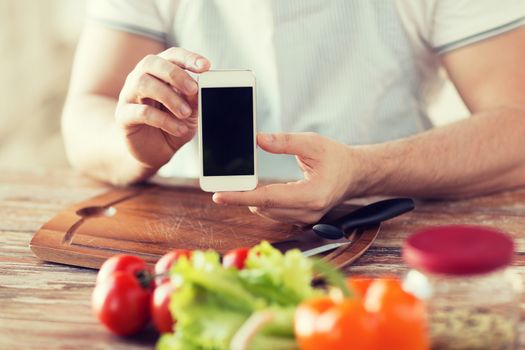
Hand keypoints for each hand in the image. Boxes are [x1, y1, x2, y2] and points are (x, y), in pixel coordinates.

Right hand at [116, 47, 209, 168]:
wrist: (154, 151)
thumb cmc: (172, 124)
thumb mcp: (189, 111)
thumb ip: (193, 98)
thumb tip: (199, 88)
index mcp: (159, 71)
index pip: (171, 55)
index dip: (188, 58)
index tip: (205, 66)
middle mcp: (140, 78)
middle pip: (152, 63)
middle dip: (175, 74)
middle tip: (193, 89)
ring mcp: (129, 95)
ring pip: (143, 83)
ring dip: (169, 97)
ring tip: (186, 113)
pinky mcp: (123, 116)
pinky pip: (142, 112)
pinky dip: (164, 120)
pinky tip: (179, 129)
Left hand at [213, 132, 362, 224]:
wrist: (354, 174)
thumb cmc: (336, 157)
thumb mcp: (312, 142)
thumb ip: (285, 141)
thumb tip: (258, 140)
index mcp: (312, 195)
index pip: (268, 198)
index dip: (241, 197)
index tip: (219, 196)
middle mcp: (308, 212)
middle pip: (264, 207)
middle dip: (242, 196)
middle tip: (223, 183)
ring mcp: (306, 219)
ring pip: (267, 212)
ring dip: (252, 199)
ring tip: (241, 184)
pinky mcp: (302, 219)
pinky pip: (275, 213)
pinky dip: (263, 202)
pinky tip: (258, 190)